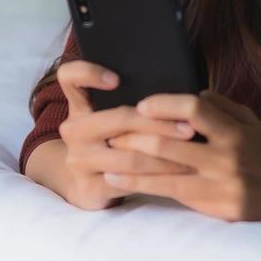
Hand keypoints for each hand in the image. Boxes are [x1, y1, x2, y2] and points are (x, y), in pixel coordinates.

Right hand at [53, 60, 201, 210]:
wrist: (85, 186)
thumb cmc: (108, 143)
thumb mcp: (109, 120)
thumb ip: (126, 103)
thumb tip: (176, 89)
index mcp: (79, 105)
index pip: (70, 77)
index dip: (89, 72)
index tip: (116, 79)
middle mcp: (73, 130)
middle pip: (118, 118)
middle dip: (158, 123)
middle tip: (188, 127)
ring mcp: (79, 160)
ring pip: (129, 155)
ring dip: (166, 154)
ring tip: (191, 150)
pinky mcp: (90, 187)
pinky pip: (130, 181)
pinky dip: (159, 176)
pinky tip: (178, 173)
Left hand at [104, 90, 260, 222]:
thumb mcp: (250, 122)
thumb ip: (219, 106)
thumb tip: (189, 93)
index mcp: (235, 131)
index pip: (195, 109)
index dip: (165, 104)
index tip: (142, 104)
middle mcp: (226, 157)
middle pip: (169, 142)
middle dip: (132, 134)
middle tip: (106, 128)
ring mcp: (218, 184)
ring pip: (162, 170)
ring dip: (127, 161)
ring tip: (102, 154)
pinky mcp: (212, 206)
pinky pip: (168, 192)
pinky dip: (139, 183)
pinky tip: (117, 178)